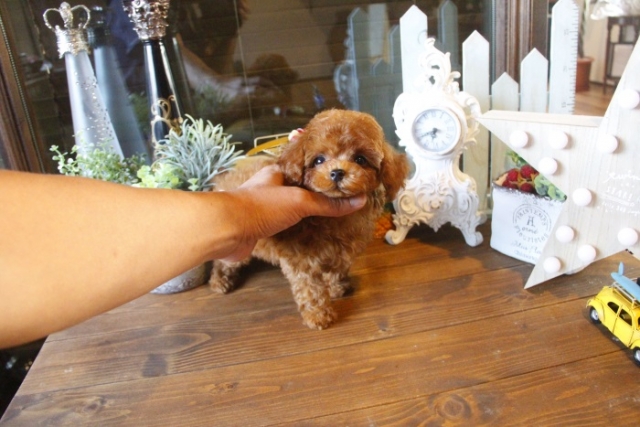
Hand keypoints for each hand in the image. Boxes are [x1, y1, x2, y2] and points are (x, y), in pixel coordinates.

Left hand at [219, 165, 365, 260]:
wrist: (226, 230)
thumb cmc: (260, 207)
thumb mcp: (300, 201)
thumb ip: (327, 204)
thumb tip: (358, 201)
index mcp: (278, 173)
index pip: (304, 167)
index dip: (322, 171)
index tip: (340, 176)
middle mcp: (270, 188)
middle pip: (297, 188)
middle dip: (315, 194)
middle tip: (338, 199)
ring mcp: (263, 208)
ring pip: (289, 208)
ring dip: (304, 213)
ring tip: (327, 217)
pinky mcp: (259, 228)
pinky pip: (282, 226)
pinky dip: (294, 230)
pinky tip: (306, 234)